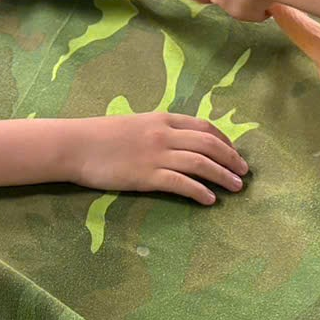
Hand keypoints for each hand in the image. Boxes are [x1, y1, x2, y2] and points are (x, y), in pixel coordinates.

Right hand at [70, 111, 249, 204]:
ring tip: (236, 187)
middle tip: (244, 172)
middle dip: (231, 158)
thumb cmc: (100, 135)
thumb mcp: (135, 124)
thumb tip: (176, 140)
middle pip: (209, 144)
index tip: (234, 152)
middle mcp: (165, 134)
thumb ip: (157, 130)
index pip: (204, 126)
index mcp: (162, 119)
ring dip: (223, 176)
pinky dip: (200, 191)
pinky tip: (210, 200)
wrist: (75, 145)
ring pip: (201, 164)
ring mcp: (157, 155)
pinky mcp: (147, 176)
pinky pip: (181, 184)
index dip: (224, 140)